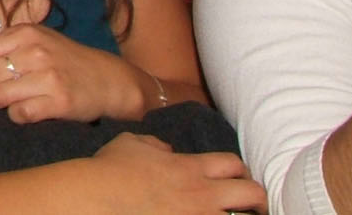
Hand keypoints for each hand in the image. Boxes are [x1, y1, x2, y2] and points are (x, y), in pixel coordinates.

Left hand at [0, 26, 149, 123]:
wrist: (108, 80)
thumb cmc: (67, 60)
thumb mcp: (41, 38)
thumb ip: (11, 44)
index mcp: (28, 33)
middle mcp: (36, 52)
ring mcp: (48, 78)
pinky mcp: (59, 103)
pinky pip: (20, 113)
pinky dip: (14, 116)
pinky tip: (18, 113)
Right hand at [84, 134, 264, 214]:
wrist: (95, 199)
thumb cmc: (109, 170)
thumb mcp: (131, 143)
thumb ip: (155, 145)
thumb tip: (166, 151)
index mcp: (190, 167)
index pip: (234, 164)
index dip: (239, 171)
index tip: (235, 180)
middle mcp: (202, 195)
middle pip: (253, 194)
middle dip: (256, 200)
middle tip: (250, 207)